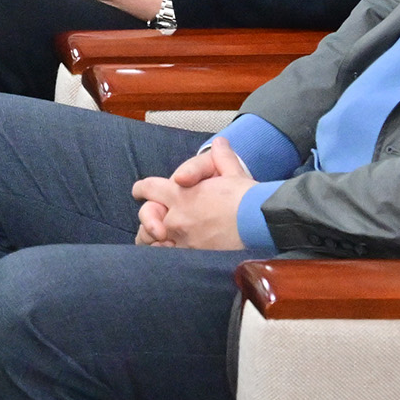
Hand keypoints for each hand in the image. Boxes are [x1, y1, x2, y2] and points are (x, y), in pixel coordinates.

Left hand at [133, 136, 251, 249]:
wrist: (261, 224)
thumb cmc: (247, 198)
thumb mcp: (233, 172)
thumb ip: (221, 158)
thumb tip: (219, 142)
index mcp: (181, 194)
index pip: (149, 188)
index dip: (141, 189)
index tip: (138, 192)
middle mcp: (177, 218)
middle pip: (147, 217)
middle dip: (148, 218)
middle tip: (151, 222)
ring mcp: (183, 239)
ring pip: (154, 241)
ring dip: (154, 239)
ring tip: (158, 240)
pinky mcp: (193, 257)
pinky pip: (170, 257)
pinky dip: (168, 255)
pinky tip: (172, 254)